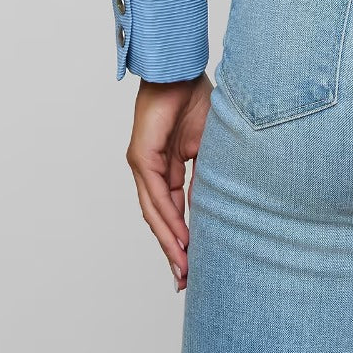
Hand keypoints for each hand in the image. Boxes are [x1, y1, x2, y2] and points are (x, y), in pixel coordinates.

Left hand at [126, 71, 212, 290]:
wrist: (182, 70)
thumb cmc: (197, 99)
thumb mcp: (208, 148)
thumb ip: (205, 178)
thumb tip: (212, 210)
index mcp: (165, 167)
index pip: (171, 210)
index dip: (181, 238)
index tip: (193, 266)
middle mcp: (149, 170)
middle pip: (159, 218)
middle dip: (173, 251)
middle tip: (184, 281)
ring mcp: (142, 164)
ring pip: (154, 212)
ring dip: (169, 242)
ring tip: (183, 268)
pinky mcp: (140, 156)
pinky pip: (155, 195)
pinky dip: (167, 218)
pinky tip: (179, 238)